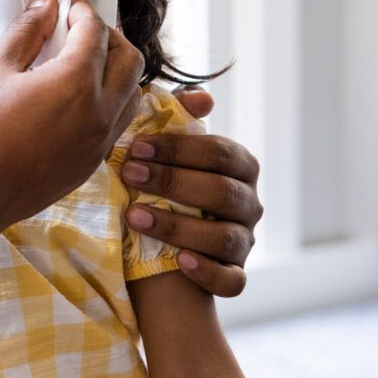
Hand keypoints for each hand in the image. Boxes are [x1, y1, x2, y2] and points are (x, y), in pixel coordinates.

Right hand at [0, 0, 144, 238]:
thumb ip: (26, 32)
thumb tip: (46, 4)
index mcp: (76, 82)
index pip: (95, 31)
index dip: (81, 11)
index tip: (64, 6)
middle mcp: (100, 111)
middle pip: (130, 59)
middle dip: (109, 37)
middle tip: (80, 32)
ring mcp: (101, 141)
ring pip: (132, 93)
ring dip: (116, 71)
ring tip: (84, 65)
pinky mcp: (93, 162)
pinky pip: (117, 123)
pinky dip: (109, 101)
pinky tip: (77, 101)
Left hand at [122, 104, 262, 297]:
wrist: (154, 247)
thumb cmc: (159, 185)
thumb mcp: (165, 153)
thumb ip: (177, 121)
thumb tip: (203, 97)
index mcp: (239, 167)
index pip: (219, 152)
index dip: (178, 148)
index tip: (134, 147)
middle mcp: (249, 203)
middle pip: (223, 192)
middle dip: (173, 181)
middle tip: (128, 174)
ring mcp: (245, 242)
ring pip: (226, 237)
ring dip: (178, 226)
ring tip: (133, 215)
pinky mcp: (235, 275)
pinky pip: (233, 280)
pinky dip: (208, 272)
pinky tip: (180, 262)